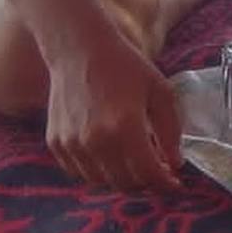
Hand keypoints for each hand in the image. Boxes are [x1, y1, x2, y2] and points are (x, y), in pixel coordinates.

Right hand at [41, 26, 182, 191]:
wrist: (78, 48)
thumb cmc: (124, 66)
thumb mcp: (160, 92)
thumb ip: (171, 131)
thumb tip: (175, 163)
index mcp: (125, 127)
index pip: (148, 173)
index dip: (165, 184)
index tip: (175, 184)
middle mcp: (96, 141)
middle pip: (126, 182)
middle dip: (146, 183)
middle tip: (157, 172)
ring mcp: (72, 144)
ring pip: (102, 182)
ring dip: (122, 179)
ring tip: (134, 163)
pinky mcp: (56, 142)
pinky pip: (80, 172)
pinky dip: (97, 172)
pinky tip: (110, 156)